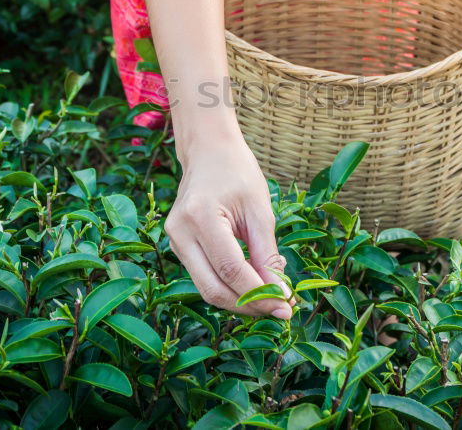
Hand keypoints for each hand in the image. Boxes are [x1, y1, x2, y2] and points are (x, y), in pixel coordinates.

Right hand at [163, 133, 293, 318]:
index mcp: (200, 216)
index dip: (260, 293)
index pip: (231, 269)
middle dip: (249, 305)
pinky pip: (204, 276)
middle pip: (213, 288)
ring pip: (206, 288)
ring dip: (240, 300)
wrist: (209, 151)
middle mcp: (180, 232)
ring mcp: (174, 240)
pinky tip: (252, 286)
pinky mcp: (178, 246)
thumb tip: (280, 293)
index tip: (287, 306)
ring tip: (271, 300)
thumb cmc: (238, 173)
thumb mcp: (260, 210)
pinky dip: (229, 287)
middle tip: (280, 310)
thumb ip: (267, 253)